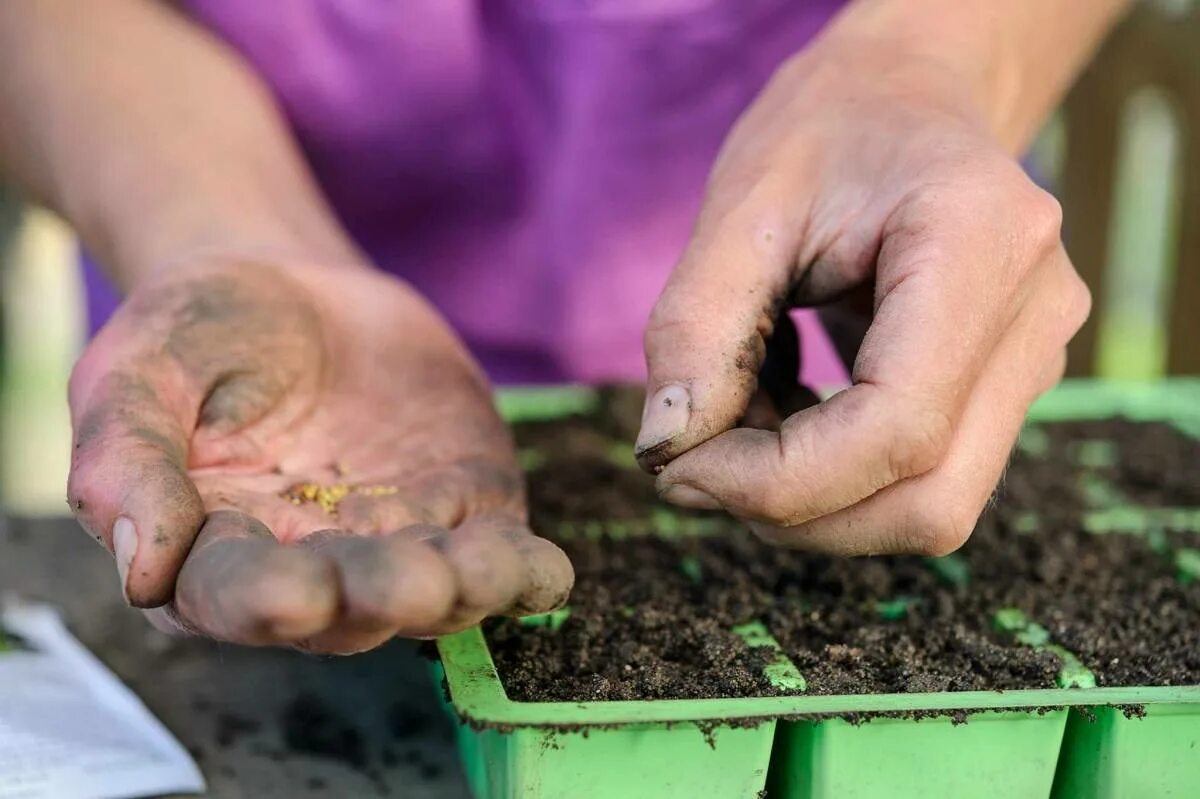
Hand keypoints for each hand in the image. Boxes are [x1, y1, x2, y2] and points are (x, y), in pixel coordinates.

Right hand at [68, 258, 571, 652]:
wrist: (292, 288)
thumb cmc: (197, 334)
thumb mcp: (136, 372)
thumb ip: (126, 460)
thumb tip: (139, 569)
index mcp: (213, 554)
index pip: (234, 597)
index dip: (262, 602)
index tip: (292, 593)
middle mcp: (310, 568)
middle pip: (348, 610)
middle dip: (381, 597)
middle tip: (411, 579)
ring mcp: (396, 544)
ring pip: (431, 596)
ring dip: (462, 592)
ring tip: (483, 570)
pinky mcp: (463, 510)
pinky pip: (497, 555)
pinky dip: (522, 571)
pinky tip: (545, 572)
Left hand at [636, 35, 1089, 555]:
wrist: (907, 97)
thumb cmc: (827, 131)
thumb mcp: (741, 204)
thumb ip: (695, 328)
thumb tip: (666, 448)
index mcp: (982, 244)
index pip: (897, 427)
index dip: (776, 480)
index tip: (678, 466)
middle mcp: (1035, 315)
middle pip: (929, 500)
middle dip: (791, 508)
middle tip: (694, 461)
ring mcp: (1035, 359)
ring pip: (931, 510)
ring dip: (810, 501)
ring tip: (737, 424)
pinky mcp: (1007, 390)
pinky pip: (924, 482)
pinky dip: (833, 481)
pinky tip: (781, 418)